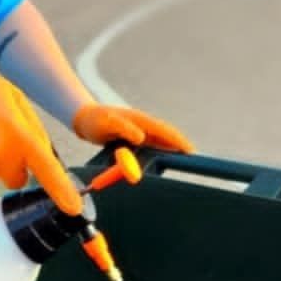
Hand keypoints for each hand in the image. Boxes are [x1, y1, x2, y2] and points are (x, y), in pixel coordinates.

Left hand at [73, 103, 193, 152]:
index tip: (191, 151)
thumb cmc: (94, 120)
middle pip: (168, 136)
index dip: (178, 141)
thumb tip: (141, 137)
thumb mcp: (107, 122)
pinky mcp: (137, 138)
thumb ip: (124, 128)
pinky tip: (167, 160)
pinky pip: (154, 145)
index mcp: (140, 120)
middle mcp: (144, 125)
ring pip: (163, 141)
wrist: (84, 118)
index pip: (165, 131)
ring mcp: (142, 131)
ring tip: (186, 162)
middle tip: (195, 160)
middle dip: (182, 146)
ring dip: (174, 150)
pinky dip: (163, 152)